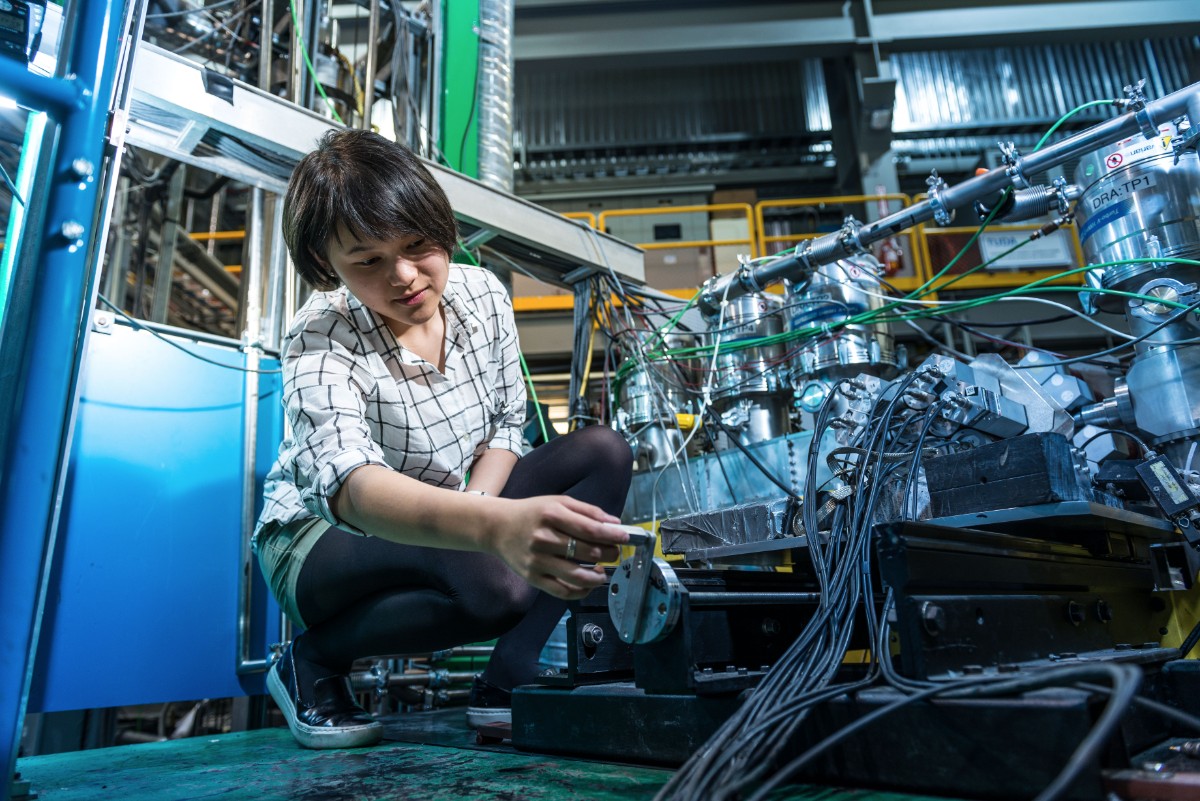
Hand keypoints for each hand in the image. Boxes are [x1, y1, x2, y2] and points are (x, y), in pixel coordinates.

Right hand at [486, 495, 629, 599]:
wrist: (496, 527)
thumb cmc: (532, 513)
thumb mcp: (558, 502)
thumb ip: (587, 511)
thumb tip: (615, 524)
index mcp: (551, 515)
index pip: (590, 530)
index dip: (612, 536)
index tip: (625, 537)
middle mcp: (543, 538)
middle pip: (587, 553)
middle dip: (609, 554)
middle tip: (614, 552)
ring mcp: (537, 561)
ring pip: (578, 576)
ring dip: (598, 577)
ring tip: (603, 571)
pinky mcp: (533, 578)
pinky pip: (562, 591)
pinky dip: (581, 591)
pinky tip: (589, 584)